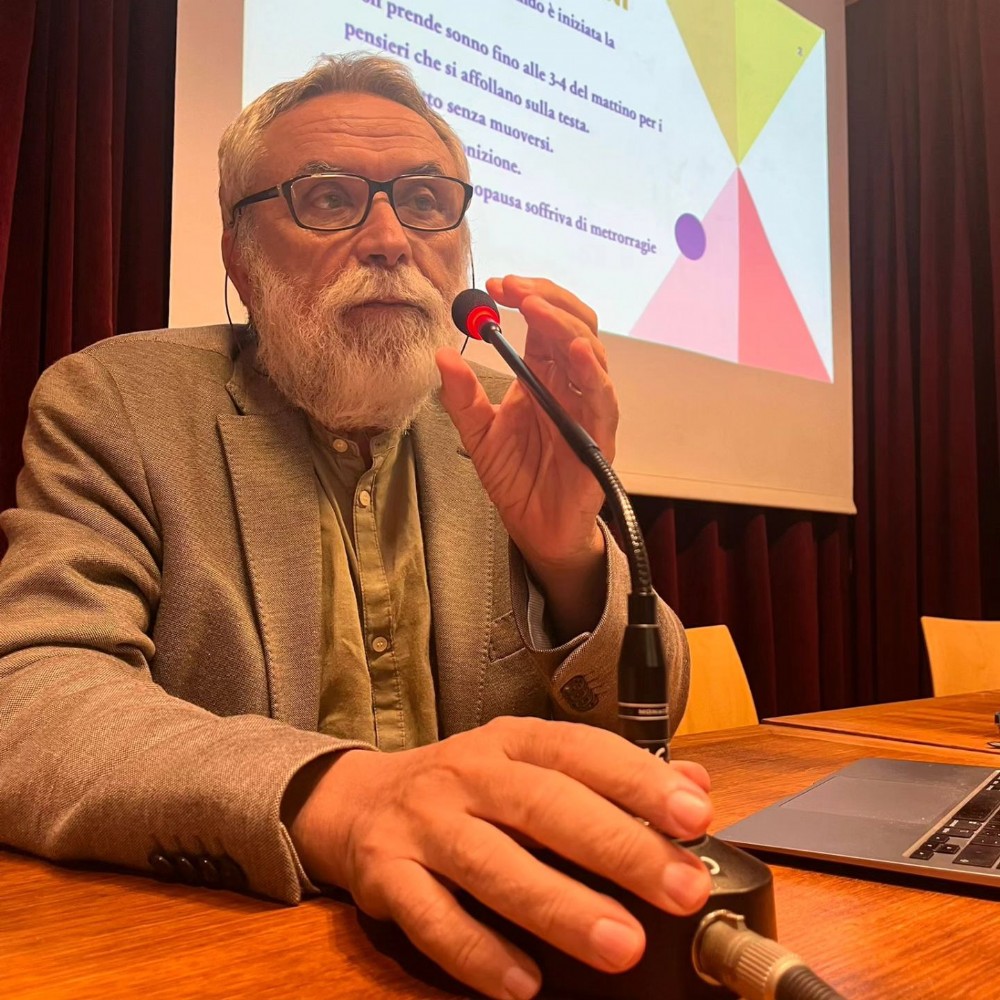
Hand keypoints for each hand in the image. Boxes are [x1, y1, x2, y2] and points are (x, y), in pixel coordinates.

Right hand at [289, 717, 712, 999]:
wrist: (360, 800)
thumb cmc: (468, 787)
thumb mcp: (532, 762)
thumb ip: (610, 776)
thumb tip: (695, 786)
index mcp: (511, 741)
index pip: (579, 750)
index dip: (637, 780)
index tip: (693, 815)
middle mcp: (468, 774)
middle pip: (543, 806)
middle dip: (617, 847)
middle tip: (680, 890)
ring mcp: (424, 824)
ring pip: (491, 864)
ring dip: (558, 907)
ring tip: (622, 946)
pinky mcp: (387, 875)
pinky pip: (431, 918)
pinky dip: (477, 952)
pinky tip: (525, 983)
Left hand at [436, 276, 617, 576]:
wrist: (535, 528)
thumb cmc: (515, 479)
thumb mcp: (478, 434)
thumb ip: (462, 398)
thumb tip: (443, 356)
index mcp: (544, 377)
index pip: (544, 323)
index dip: (525, 296)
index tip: (495, 285)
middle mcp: (570, 386)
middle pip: (574, 325)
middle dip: (546, 298)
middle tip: (511, 288)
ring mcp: (587, 409)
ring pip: (591, 352)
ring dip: (564, 324)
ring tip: (534, 307)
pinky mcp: (599, 438)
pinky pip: (602, 399)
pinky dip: (592, 373)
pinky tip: (574, 353)